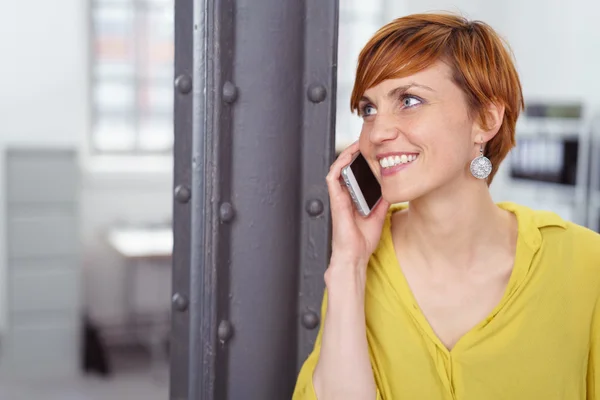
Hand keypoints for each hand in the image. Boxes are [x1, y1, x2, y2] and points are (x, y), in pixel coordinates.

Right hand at [325, 142, 389, 275]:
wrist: (355, 255)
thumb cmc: (363, 239)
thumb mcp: (379, 213)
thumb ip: (383, 198)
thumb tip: (393, 184)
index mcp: (353, 197)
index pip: (355, 173)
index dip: (361, 159)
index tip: (372, 149)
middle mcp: (344, 194)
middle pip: (346, 167)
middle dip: (354, 152)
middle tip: (365, 140)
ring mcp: (339, 196)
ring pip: (338, 168)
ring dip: (346, 154)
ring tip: (358, 143)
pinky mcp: (335, 200)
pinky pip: (333, 177)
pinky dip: (339, 165)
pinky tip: (348, 156)